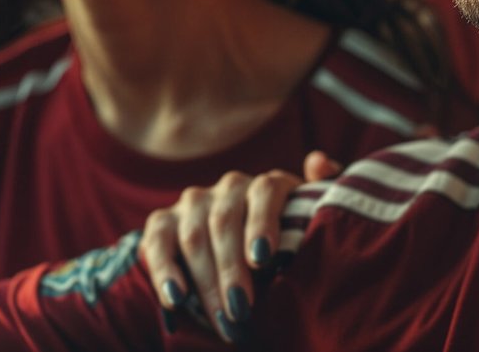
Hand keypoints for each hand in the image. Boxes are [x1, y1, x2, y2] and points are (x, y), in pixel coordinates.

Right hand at [139, 151, 342, 343]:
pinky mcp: (163, 223)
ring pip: (195, 236)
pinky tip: (176, 299)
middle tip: (242, 310)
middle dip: (232, 269)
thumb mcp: (308, 222)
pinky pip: (157, 243)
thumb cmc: (286, 244)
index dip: (262, 222)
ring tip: (220, 317)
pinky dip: (164, 271)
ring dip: (205, 281)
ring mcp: (193, 203)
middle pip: (226, 221)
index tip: (263, 259)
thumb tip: (318, 160)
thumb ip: (322, 192)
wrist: (240, 257)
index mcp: (267, 185)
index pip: (265, 191)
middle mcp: (228, 187)